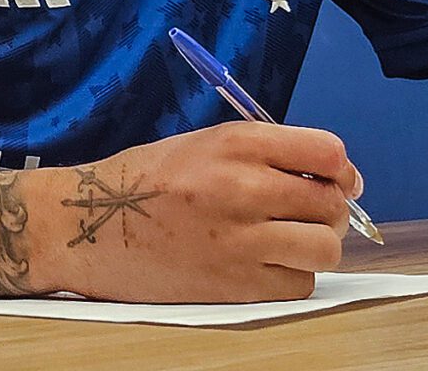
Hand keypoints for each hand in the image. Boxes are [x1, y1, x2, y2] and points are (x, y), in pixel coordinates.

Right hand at [41, 121, 357, 303]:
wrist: (87, 224)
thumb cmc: (144, 180)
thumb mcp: (202, 144)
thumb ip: (263, 154)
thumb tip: (333, 177)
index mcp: (234, 143)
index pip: (327, 152)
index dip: (340, 169)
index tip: (336, 179)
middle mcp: (242, 187)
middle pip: (331, 203)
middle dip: (329, 209)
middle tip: (307, 214)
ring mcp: (240, 240)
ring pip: (325, 247)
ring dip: (316, 246)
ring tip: (289, 241)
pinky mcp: (235, 284)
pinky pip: (299, 283)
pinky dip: (291, 275)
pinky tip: (264, 264)